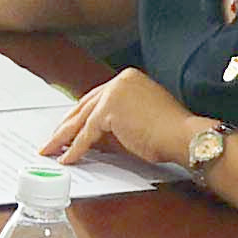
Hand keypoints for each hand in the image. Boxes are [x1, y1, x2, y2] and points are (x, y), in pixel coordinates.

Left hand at [38, 67, 202, 171]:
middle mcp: (120, 80)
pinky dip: (76, 148)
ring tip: (52, 151)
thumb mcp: (137, 122)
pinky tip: (68, 158)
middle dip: (67, 126)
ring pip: (82, 119)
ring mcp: (114, 92)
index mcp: (129, 79)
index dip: (80, 116)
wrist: (185, 136)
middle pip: (85, 106)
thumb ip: (115, 124)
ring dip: (64, 137)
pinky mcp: (110, 110)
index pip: (97, 98)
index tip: (68, 128)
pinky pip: (87, 133)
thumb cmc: (170, 133)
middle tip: (53, 141)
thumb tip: (91, 138)